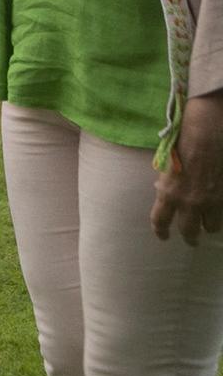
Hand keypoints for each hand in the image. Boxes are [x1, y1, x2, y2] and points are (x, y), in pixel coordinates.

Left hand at [153, 92, 222, 244]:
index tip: (164, 237)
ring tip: (208, 225)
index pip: (160, 221)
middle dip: (190, 238)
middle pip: (189, 231)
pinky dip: (220, 215)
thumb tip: (165, 193)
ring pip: (211, 227)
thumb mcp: (166, 167)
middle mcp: (188, 202)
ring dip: (209, 226)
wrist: (206, 134)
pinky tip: (218, 212)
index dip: (161, 232)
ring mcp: (210, 201)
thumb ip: (167, 184)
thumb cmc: (182, 144)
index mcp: (168, 193)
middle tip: (192, 240)